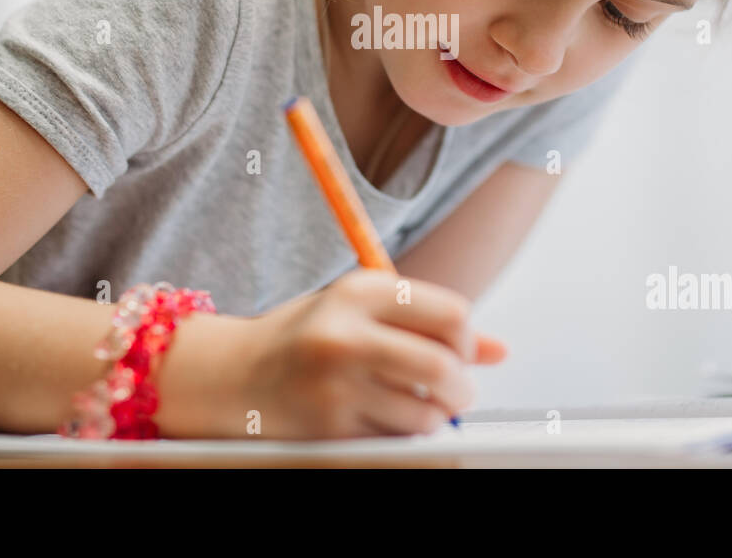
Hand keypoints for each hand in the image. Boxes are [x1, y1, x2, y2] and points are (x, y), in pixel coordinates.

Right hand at [224, 269, 505, 438]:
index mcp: (359, 292)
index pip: (449, 313)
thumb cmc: (306, 340)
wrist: (233, 376)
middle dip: (461, 386)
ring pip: (425, 412)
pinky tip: (383, 418)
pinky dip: (402, 434)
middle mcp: (347, 335)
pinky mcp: (330, 427)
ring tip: (415, 405)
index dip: (466, 338)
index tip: (458, 350)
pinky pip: (395, 438)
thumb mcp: (361, 312)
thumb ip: (428, 323)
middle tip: (455, 390)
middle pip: (443, 365)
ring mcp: (336, 385)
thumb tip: (499, 350)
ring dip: (433, 416)